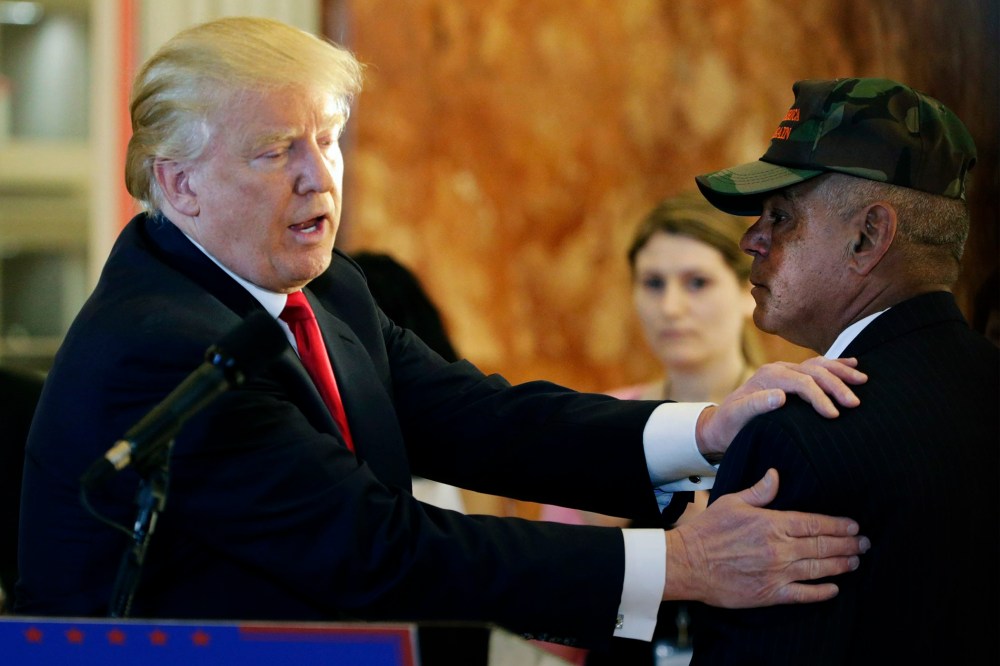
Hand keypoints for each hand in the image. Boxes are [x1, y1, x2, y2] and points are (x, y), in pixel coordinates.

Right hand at [662, 469, 869, 606]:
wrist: (687, 563)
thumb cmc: (708, 530)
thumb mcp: (732, 502)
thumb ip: (759, 491)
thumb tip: (776, 474)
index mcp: (772, 524)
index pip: (814, 523)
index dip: (838, 524)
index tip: (854, 525)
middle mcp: (779, 549)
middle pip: (822, 545)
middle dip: (848, 544)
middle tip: (864, 543)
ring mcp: (776, 573)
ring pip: (819, 568)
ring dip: (841, 565)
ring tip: (856, 561)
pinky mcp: (769, 594)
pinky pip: (803, 594)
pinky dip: (822, 592)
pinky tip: (834, 589)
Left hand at [697, 356, 865, 460]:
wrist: (720, 424)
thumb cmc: (729, 425)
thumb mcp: (737, 417)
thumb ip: (755, 405)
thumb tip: (781, 396)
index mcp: (768, 377)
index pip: (802, 383)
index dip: (820, 397)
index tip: (834, 415)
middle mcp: (778, 370)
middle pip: (814, 371)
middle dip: (836, 385)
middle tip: (855, 403)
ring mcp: (785, 371)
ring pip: (819, 365)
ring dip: (841, 372)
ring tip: (863, 381)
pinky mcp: (790, 377)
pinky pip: (817, 366)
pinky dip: (835, 365)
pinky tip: (852, 365)